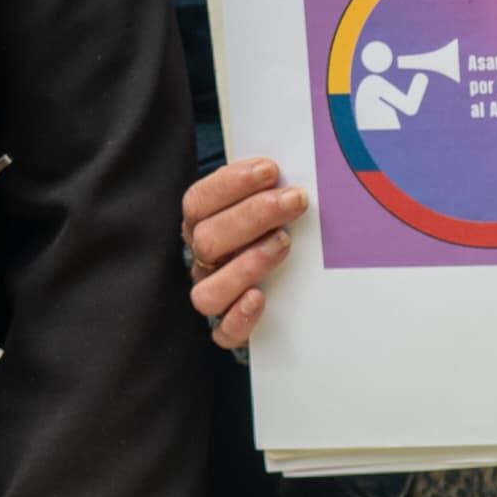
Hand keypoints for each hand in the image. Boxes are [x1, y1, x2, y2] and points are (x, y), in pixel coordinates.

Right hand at [181, 156, 304, 348]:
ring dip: (247, 264)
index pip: (199, 200)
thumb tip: (297, 164)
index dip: (231, 183)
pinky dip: (239, 317)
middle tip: (295, 201)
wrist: (288, 280)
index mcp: (202, 222)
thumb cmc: (277, 227)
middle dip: (252, 216)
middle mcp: (203, 259)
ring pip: (207, 291)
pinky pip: (224, 332)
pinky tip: (260, 298)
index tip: (270, 170)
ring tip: (283, 243)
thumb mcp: (270, 200)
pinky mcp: (231, 328)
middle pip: (207, 240)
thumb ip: (271, 186)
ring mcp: (215, 293)